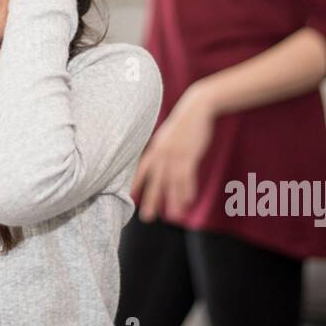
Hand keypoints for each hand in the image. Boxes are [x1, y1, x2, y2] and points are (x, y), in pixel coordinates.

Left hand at [131, 84, 216, 221]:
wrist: (196, 108)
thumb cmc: (182, 123)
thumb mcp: (166, 136)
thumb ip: (162, 150)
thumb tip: (159, 162)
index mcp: (155, 149)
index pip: (142, 170)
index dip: (136, 184)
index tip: (130, 197)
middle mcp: (162, 154)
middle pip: (155, 182)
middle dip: (152, 200)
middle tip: (147, 218)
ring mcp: (175, 155)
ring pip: (173, 183)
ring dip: (174, 201)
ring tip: (174, 217)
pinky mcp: (189, 155)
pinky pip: (188, 177)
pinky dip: (188, 190)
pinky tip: (189, 201)